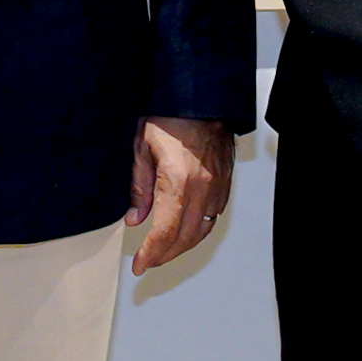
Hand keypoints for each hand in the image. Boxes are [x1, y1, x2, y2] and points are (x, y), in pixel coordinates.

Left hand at [128, 118, 234, 274]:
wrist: (201, 96)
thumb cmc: (171, 114)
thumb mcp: (142, 148)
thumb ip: (140, 187)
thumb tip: (135, 218)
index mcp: (179, 181)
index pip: (165, 232)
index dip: (151, 254)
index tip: (140, 264)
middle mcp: (202, 188)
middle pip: (185, 238)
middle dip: (164, 255)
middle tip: (148, 262)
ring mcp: (217, 186)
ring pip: (202, 231)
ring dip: (182, 246)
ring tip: (164, 251)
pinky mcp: (225, 182)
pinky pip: (214, 216)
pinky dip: (198, 229)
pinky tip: (186, 230)